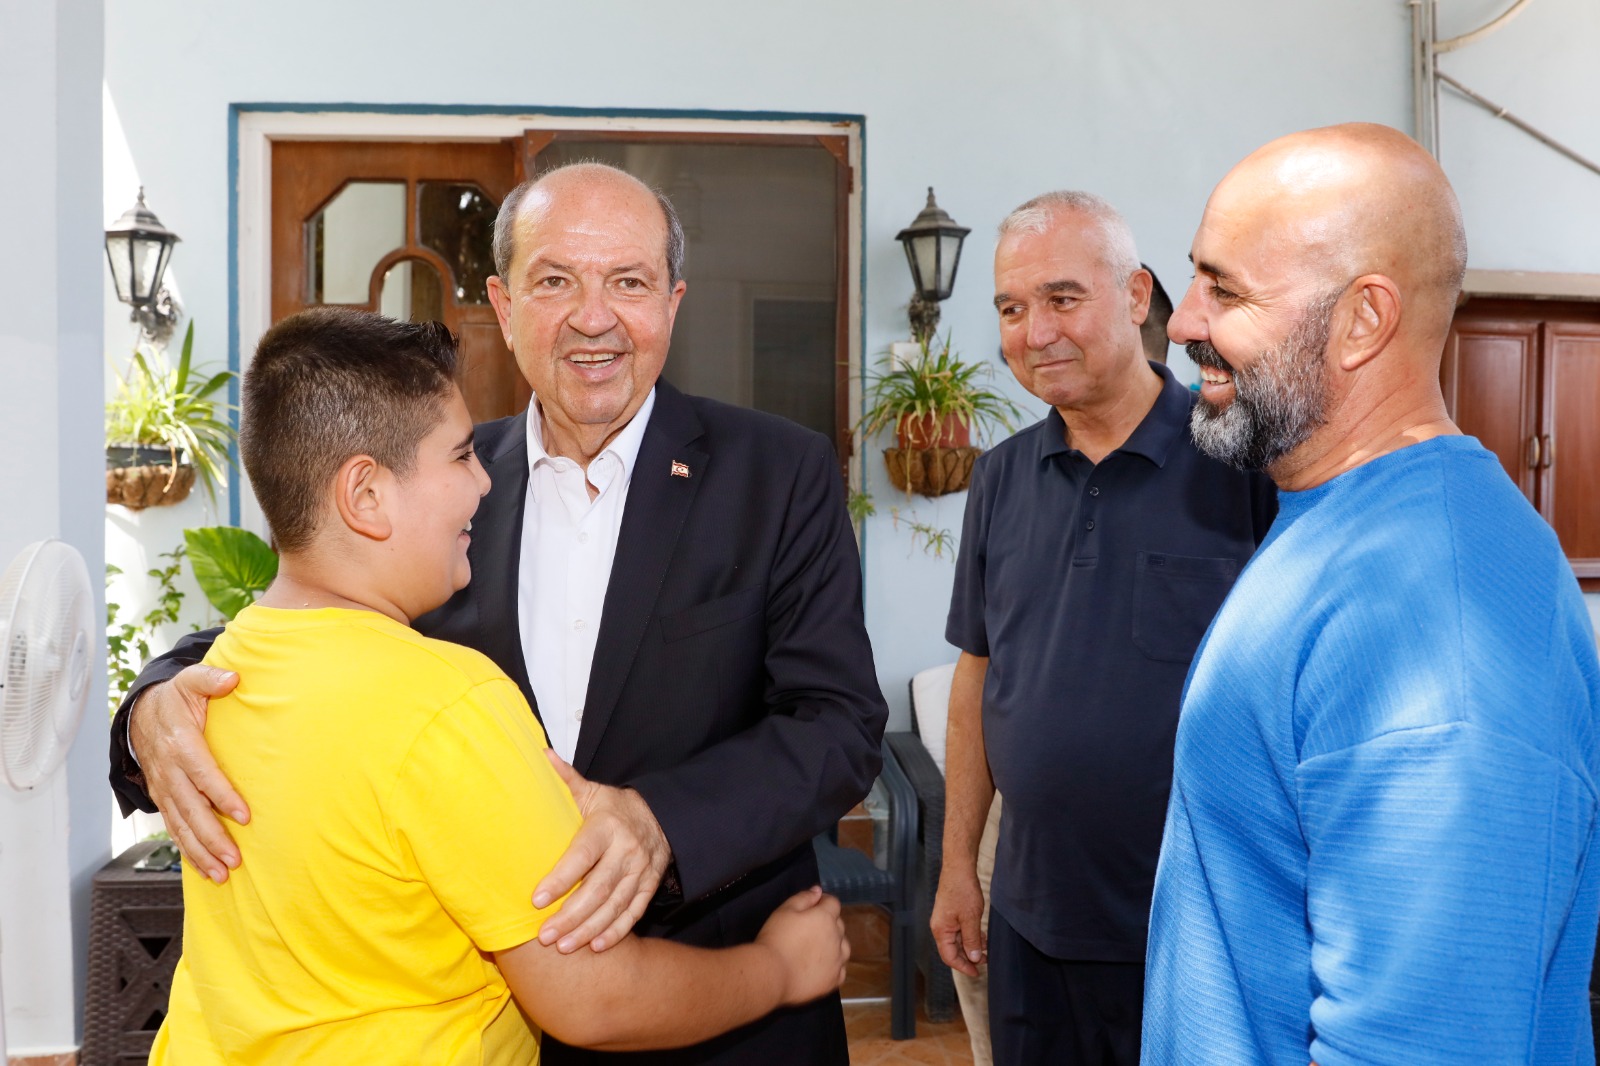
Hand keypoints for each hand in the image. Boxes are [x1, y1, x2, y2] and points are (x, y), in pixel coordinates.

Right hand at [129, 665, 246, 882]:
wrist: (141, 714)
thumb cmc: (174, 699)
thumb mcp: (190, 682)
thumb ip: (210, 679)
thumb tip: (233, 678)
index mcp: (180, 745)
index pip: (203, 774)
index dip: (222, 795)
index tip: (244, 815)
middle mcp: (169, 772)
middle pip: (191, 809)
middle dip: (213, 837)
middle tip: (235, 859)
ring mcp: (164, 789)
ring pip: (182, 826)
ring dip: (202, 852)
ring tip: (223, 874)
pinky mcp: (164, 798)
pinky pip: (175, 828)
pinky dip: (189, 851)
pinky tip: (206, 869)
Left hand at [535, 750, 671, 953]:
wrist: (659, 816)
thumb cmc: (612, 807)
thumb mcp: (591, 792)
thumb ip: (566, 779)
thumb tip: (541, 754)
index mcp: (607, 826)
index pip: (582, 856)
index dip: (560, 879)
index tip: (537, 899)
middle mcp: (627, 849)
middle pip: (598, 888)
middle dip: (571, 916)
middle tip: (546, 936)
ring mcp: (642, 869)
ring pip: (615, 905)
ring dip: (589, 929)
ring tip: (564, 947)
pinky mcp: (650, 885)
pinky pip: (634, 912)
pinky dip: (616, 931)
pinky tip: (596, 946)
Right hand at [755, 886, 848, 1005]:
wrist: (772, 974)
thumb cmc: (776, 938)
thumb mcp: (785, 910)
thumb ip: (804, 898)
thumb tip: (818, 891)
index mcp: (826, 917)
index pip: (833, 903)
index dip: (824, 902)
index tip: (813, 906)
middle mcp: (837, 938)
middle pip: (839, 924)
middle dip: (828, 922)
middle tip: (809, 928)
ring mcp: (837, 960)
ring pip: (844, 947)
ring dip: (835, 943)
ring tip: (818, 948)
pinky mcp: (833, 980)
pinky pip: (841, 969)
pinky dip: (835, 965)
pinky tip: (823, 966)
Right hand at [931, 863, 985, 977]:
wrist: (959, 869)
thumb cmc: (962, 891)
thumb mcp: (971, 919)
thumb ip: (972, 940)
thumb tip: (974, 958)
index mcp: (941, 931)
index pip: (949, 957)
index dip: (964, 967)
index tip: (977, 973)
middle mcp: (940, 927)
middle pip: (952, 950)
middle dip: (969, 958)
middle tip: (985, 962)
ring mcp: (945, 920)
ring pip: (957, 941)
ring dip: (971, 947)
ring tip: (987, 950)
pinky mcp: (950, 914)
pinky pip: (959, 931)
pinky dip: (970, 936)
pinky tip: (982, 937)